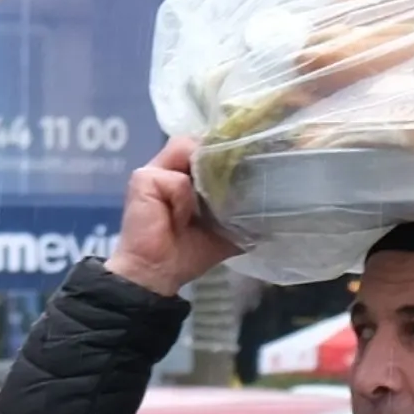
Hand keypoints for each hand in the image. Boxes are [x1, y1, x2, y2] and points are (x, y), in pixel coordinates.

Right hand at [104, 137, 232, 296]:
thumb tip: (269, 201)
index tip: (247, 160)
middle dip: (217, 158)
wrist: (160, 271)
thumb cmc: (189, 252)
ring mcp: (155, 169)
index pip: (208, 147)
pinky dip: (184, 201)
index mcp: (188, 174)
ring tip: (202, 205)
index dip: (226, 151)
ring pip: (188, 149)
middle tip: (233, 176)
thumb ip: (240, 209)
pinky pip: (177, 180)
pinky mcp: (144, 178)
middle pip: (198, 142)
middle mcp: (171, 166)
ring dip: (201, 177)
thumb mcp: (224, 228)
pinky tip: (180, 220)